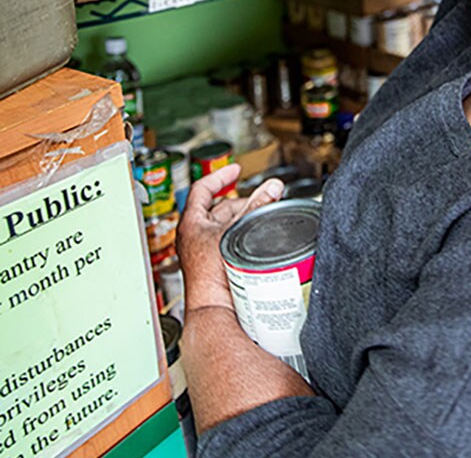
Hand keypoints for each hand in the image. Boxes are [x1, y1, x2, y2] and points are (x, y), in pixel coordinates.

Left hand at [177, 164, 283, 313]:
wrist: (212, 307)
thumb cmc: (212, 274)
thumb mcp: (236, 231)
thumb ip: (257, 206)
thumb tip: (272, 187)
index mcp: (191, 223)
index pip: (203, 188)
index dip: (220, 176)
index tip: (234, 169)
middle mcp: (194, 236)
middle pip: (219, 208)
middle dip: (242, 201)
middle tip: (260, 198)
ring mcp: (203, 251)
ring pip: (226, 225)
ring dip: (243, 219)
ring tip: (261, 217)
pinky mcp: (214, 264)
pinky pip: (229, 242)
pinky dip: (242, 236)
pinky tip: (255, 238)